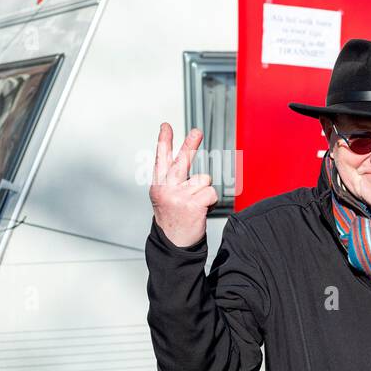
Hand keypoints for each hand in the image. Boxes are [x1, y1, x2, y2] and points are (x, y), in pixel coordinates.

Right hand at [150, 123, 217, 247]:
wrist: (173, 244)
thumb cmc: (173, 219)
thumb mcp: (166, 197)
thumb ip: (173, 180)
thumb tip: (188, 162)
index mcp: (159, 185)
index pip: (161, 159)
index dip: (164, 141)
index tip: (166, 126)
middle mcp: (166, 188)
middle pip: (182, 161)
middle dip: (190, 144)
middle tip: (197, 131)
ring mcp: (178, 196)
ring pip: (204, 180)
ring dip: (205, 191)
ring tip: (195, 204)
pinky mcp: (192, 205)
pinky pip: (211, 193)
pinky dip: (211, 201)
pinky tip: (202, 210)